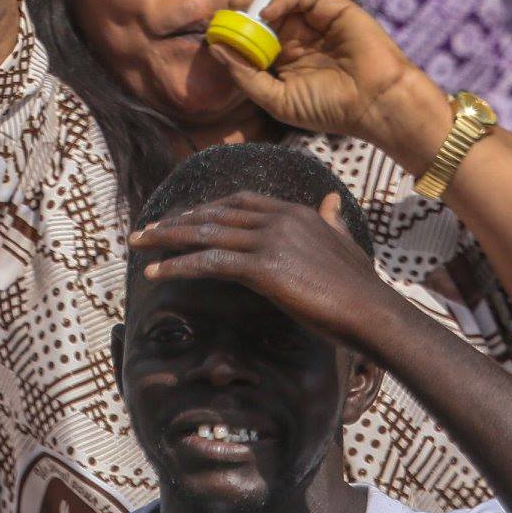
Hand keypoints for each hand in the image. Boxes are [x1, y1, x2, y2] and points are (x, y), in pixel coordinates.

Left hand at [129, 192, 397, 347]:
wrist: (373, 311)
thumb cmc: (360, 287)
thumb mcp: (344, 243)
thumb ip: (331, 220)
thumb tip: (330, 200)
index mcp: (295, 212)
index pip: (239, 201)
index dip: (206, 208)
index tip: (181, 218)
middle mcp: (279, 219)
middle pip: (215, 213)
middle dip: (177, 221)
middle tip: (146, 230)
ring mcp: (271, 240)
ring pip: (207, 233)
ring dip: (167, 238)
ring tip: (138, 244)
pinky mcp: (265, 267)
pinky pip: (211, 262)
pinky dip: (179, 265)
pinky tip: (155, 272)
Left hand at [209, 0, 450, 172]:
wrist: (374, 104)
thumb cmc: (329, 109)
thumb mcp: (277, 99)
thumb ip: (246, 75)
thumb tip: (216, 49)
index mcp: (285, 58)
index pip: (254, 33)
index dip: (236, 24)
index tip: (217, 22)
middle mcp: (298, 36)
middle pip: (263, 9)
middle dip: (243, 2)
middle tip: (228, 2)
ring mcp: (315, 21)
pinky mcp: (332, 8)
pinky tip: (268, 11)